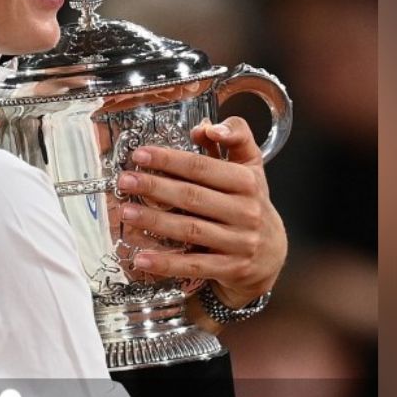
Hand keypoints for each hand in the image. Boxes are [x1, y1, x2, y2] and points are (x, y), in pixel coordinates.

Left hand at [116, 117, 286, 311]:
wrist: (272, 253)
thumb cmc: (250, 202)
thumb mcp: (250, 167)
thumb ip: (233, 139)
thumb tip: (203, 128)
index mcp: (247, 181)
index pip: (202, 167)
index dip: (170, 159)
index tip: (141, 154)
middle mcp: (246, 211)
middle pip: (192, 196)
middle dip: (154, 187)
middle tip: (124, 180)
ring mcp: (239, 242)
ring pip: (190, 230)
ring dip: (155, 221)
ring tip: (126, 212)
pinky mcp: (231, 268)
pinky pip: (195, 265)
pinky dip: (167, 263)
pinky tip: (142, 259)